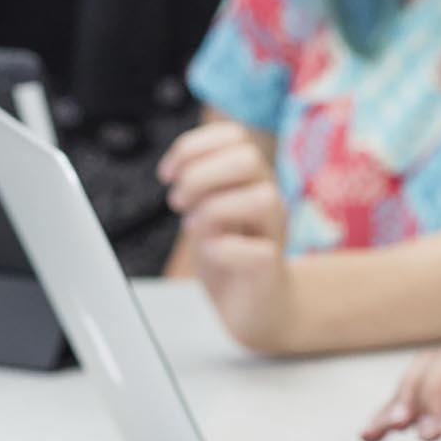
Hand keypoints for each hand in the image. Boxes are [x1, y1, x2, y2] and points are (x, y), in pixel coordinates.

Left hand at [159, 122, 293, 351]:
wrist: (254, 305)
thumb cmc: (228, 254)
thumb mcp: (205, 210)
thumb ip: (199, 185)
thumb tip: (177, 167)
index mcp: (252, 178)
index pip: (234, 135)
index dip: (193, 146)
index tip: (167, 174)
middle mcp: (269, 197)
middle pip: (249, 158)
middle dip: (201, 175)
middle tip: (178, 202)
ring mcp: (274, 231)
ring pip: (263, 198)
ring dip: (214, 209)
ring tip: (193, 227)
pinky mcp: (271, 267)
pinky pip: (257, 251)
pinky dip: (223, 249)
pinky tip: (211, 253)